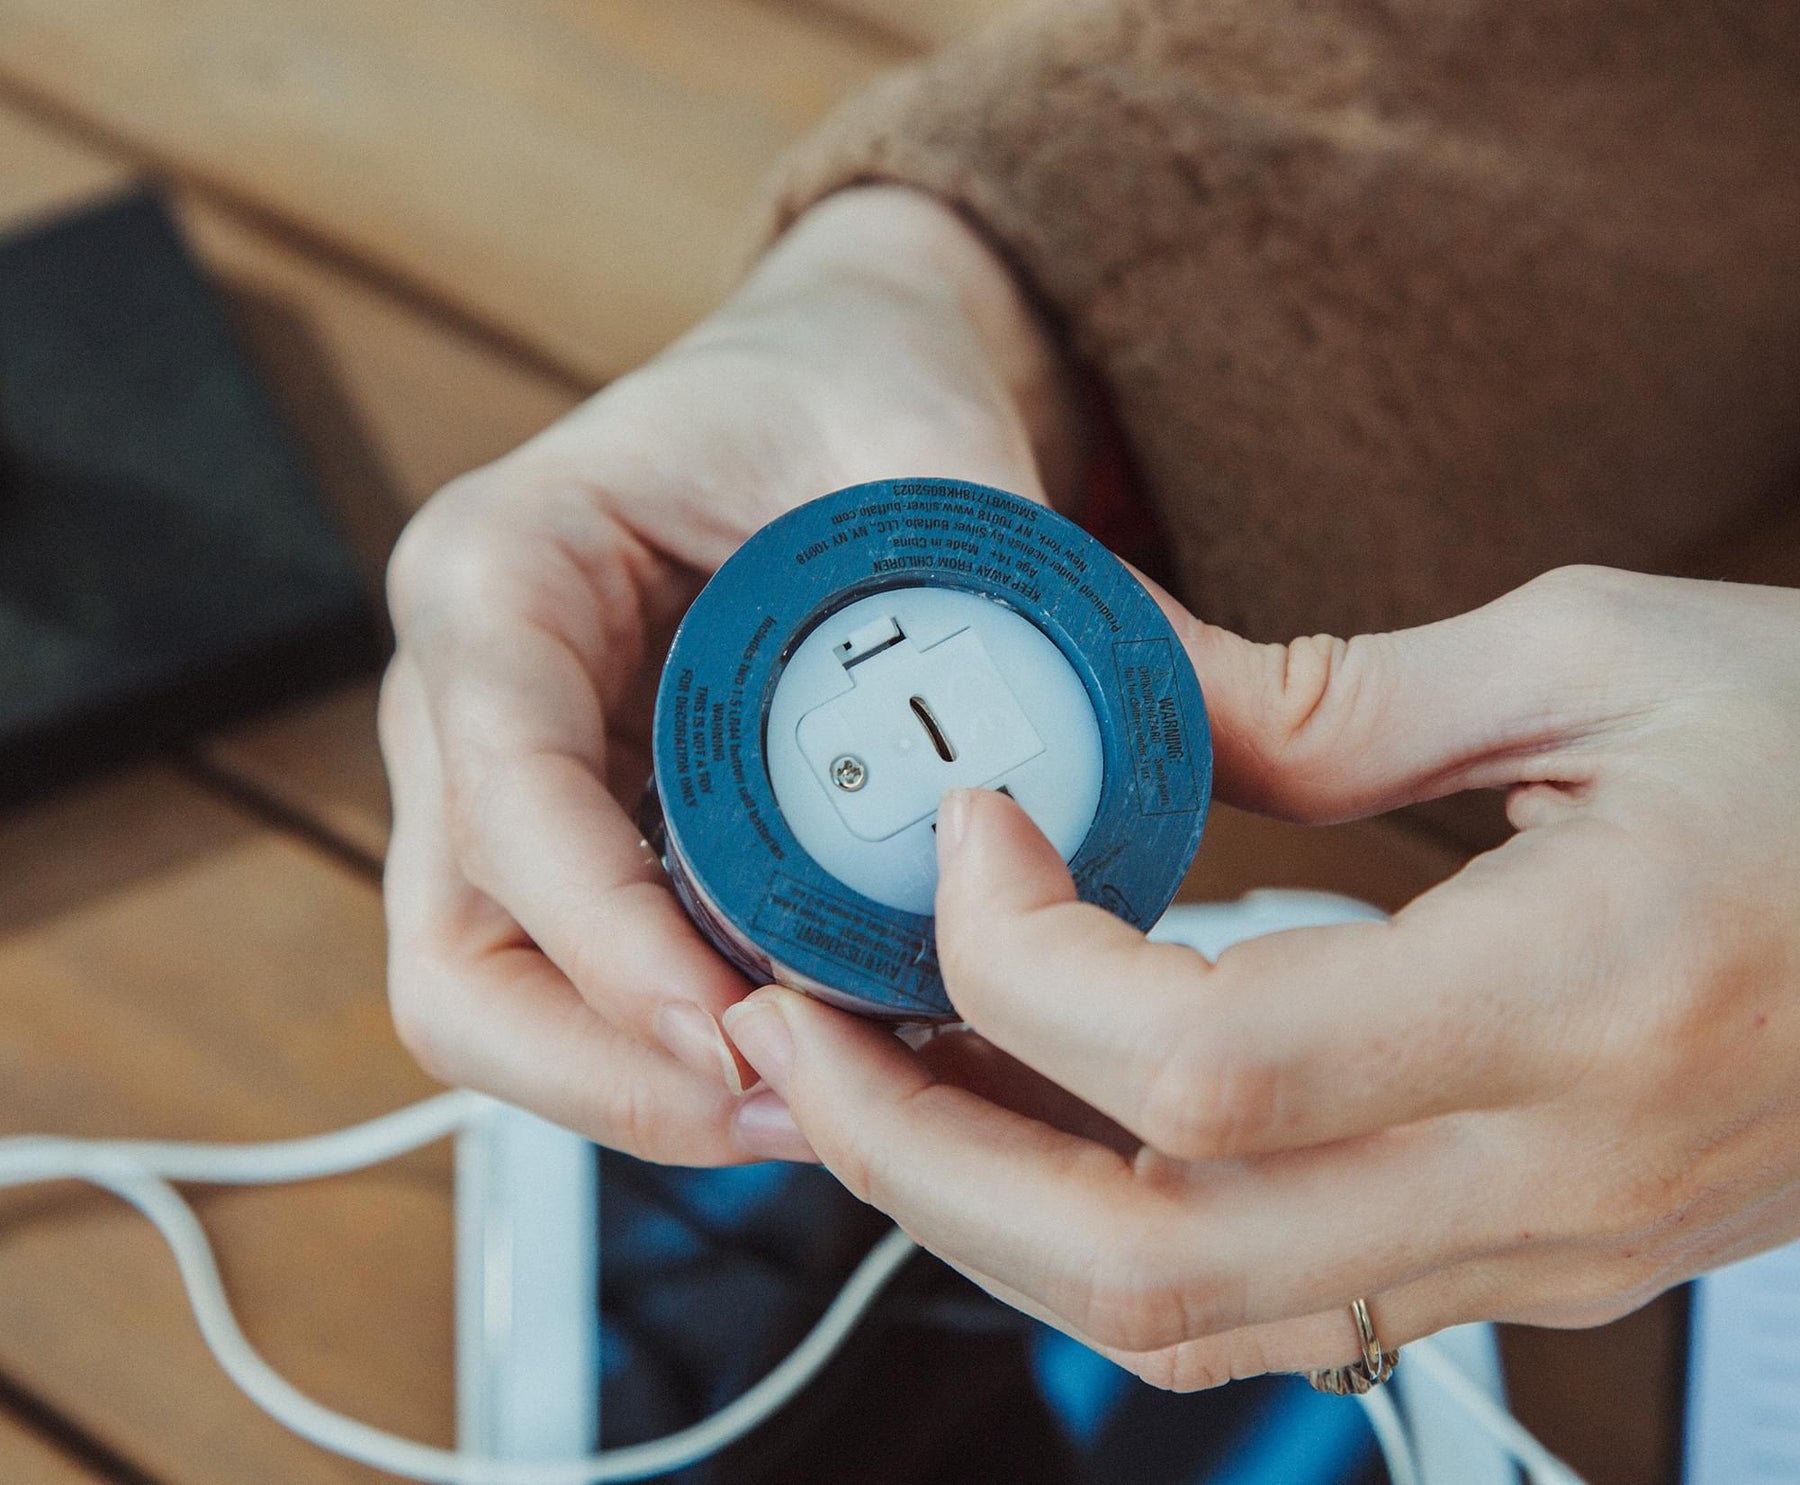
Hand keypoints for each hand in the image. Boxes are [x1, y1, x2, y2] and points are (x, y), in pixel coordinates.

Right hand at [379, 186, 1079, 1163]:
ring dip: (642, 1086)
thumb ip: (1053, 585)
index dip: (607, 943)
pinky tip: (821, 1056)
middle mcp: (472, 693)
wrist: (820, 369)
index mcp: (503, 571)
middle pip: (457, 957)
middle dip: (606, 1067)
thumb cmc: (844, 379)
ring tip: (824, 1107)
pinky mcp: (576, 833)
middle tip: (791, 1110)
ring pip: (503, 1001)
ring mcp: (511, 780)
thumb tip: (1227, 754)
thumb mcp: (935, 443)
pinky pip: (585, 984)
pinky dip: (677, 1047)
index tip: (743, 1030)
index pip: (504, 799)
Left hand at [723, 567, 1799, 1384]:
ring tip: (858, 1067)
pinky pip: (1256, 1305)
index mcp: (1585, 996)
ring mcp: (1529, 1254)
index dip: (1023, 951)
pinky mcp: (1517, 1266)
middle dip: (912, 1148)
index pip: (1205, 1061)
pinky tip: (1017, 1110)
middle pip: (1145, 1256)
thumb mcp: (1605, 657)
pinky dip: (1090, 1223)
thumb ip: (1333, 696)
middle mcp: (1547, 1176)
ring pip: (1180, 1319)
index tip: (967, 823)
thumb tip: (1126, 686)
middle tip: (784, 1022)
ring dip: (976, 1207)